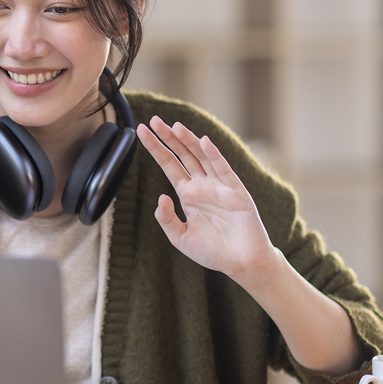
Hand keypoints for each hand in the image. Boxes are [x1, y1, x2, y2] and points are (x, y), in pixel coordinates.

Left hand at [136, 117, 277, 285]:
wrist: (241, 263)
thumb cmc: (213, 251)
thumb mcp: (180, 238)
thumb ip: (166, 219)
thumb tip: (160, 197)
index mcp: (188, 194)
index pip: (169, 164)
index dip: (156, 148)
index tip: (141, 131)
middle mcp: (203, 185)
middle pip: (183, 154)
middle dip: (168, 137)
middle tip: (154, 120)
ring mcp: (219, 186)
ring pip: (201, 157)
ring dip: (188, 141)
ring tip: (175, 126)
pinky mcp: (236, 192)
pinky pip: (223, 170)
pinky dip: (214, 155)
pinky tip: (204, 142)